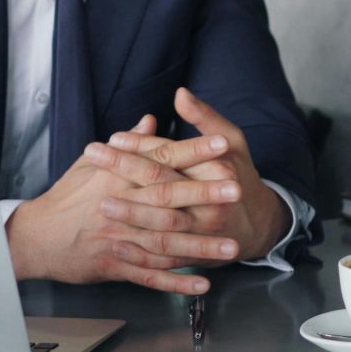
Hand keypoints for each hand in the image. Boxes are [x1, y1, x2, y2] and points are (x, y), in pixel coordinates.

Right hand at [5, 114, 233, 293]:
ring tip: (231, 246)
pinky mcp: (114, 265)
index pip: (161, 158)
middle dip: (205, 194)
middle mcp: (120, 204)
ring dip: (200, 245)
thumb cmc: (66, 197)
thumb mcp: (92, 163)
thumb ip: (128, 144)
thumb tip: (152, 119)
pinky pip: (150, 275)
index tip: (223, 144)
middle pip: (168, 197)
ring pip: (165, 241)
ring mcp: (118, 237)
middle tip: (238, 190)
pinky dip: (176, 282)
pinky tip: (202, 283)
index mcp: (117, 175)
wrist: (35, 236)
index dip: (193, 151)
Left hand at [95, 88, 289, 261]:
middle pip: (162, 186)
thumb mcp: (232, 141)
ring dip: (130, 215)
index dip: (141, 145)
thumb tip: (180, 93)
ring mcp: (204, 233)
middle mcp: (211, 202)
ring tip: (100, 203)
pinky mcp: (197, 255)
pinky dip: (141, 255)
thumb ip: (205, 118)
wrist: (259, 225)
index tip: (113, 138)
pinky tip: (117, 246)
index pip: (172, 154)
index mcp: (218, 170)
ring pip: (162, 225)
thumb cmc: (238, 175)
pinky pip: (166, 258)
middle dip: (125, 172)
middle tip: (91, 159)